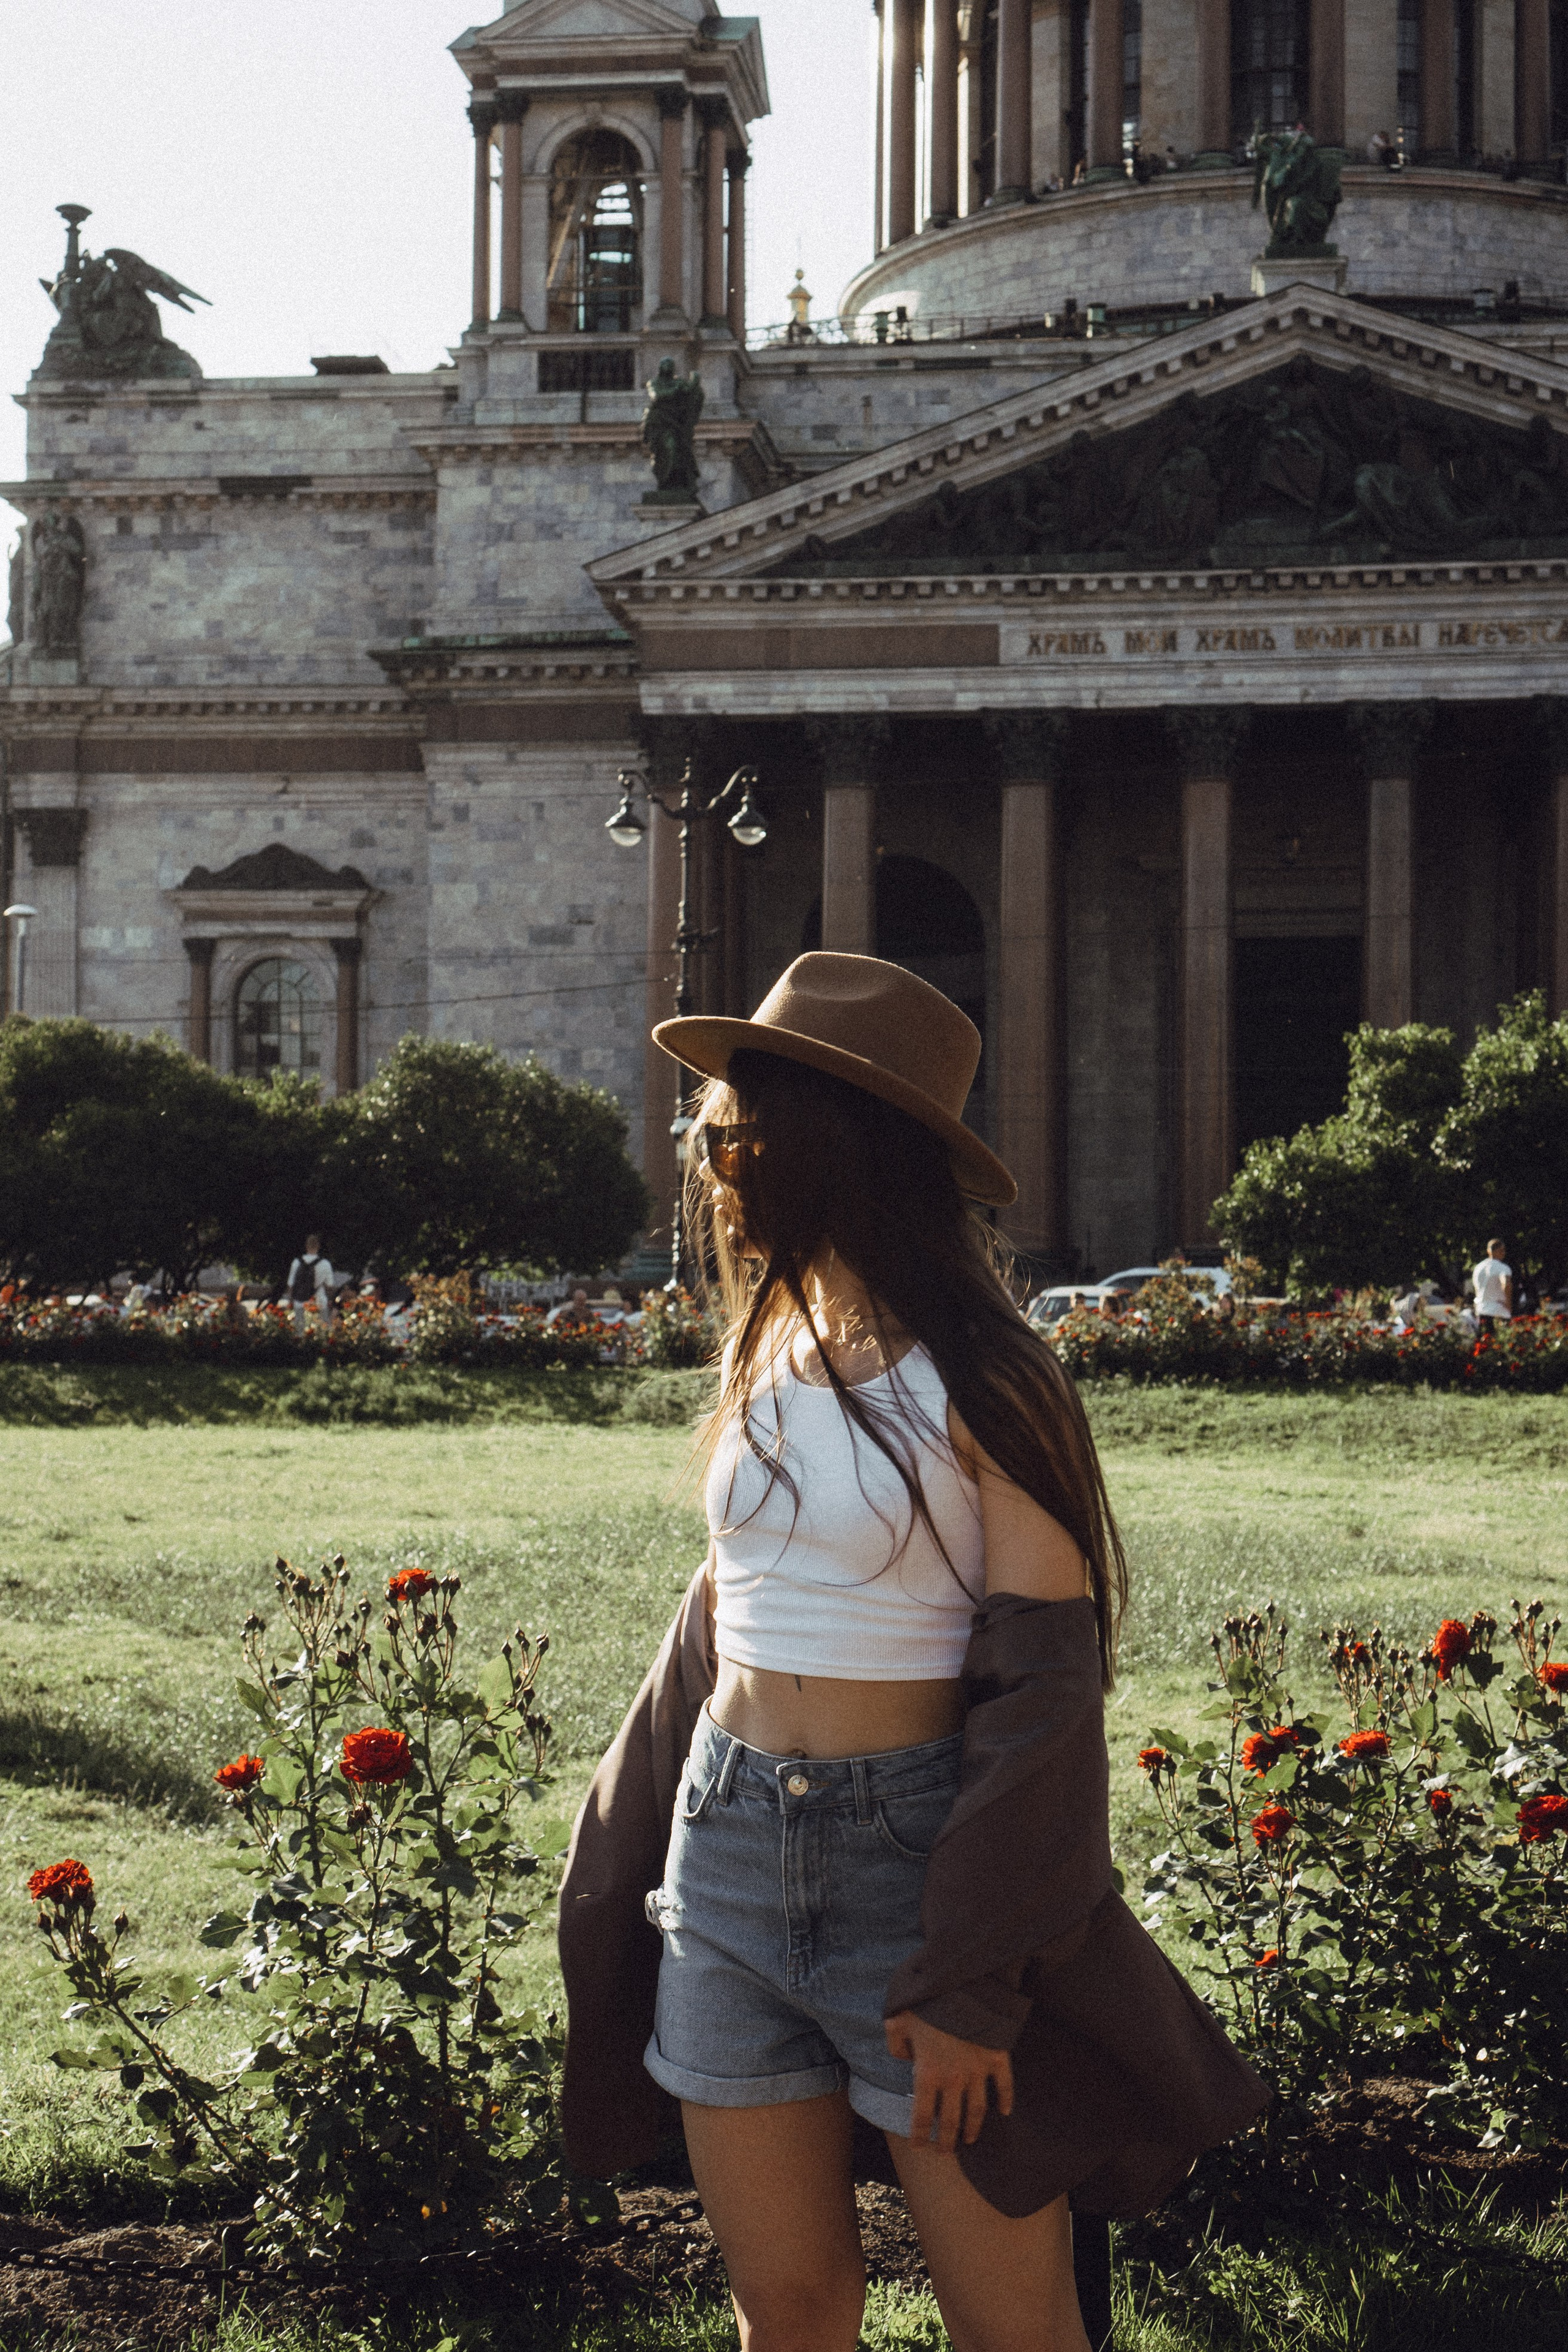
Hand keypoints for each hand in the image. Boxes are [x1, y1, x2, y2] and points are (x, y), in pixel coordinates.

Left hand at [884, 2010, 1012, 2153]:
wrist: (961, 1984)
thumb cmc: (925, 2001)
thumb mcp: (898, 2019)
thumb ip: (895, 2043)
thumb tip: (904, 2058)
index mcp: (927, 2073)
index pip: (922, 2116)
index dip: (920, 2135)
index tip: (919, 2147)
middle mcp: (953, 2079)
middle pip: (951, 2120)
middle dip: (947, 2140)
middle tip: (946, 2152)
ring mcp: (978, 2071)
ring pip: (977, 2109)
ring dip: (973, 2128)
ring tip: (970, 2139)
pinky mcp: (997, 2058)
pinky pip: (1004, 2085)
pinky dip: (1006, 2100)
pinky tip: (1005, 2112)